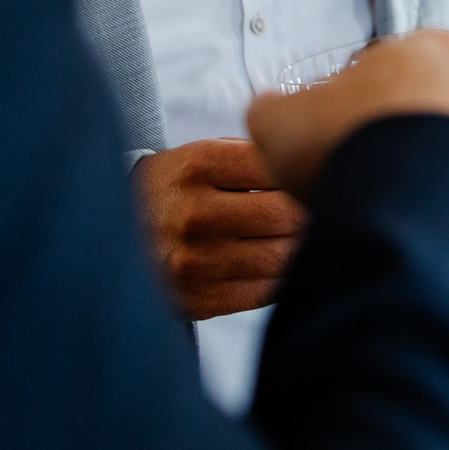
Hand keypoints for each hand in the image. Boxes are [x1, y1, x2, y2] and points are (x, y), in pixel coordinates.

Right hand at [131, 138, 307, 320]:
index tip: (325, 176)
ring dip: (306, 249)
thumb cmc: (181, 187)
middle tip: (334, 210)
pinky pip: (263, 292)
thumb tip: (325, 154)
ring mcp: (193, 259)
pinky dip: (285, 279)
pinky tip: (289, 266)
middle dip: (316, 213)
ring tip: (315, 237)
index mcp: (200, 165)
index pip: (279, 166)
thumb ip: (259, 151)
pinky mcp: (196, 297)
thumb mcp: (207, 153)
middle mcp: (193, 213)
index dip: (309, 173)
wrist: (115, 232)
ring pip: (280, 258)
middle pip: (286, 214)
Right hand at [246, 28, 448, 199]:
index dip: (354, 113)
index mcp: (426, 46)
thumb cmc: (347, 145)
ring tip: (401, 211)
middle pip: (430, 110)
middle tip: (370, 183)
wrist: (419, 199)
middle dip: (401, 143)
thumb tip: (271, 111)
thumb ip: (274, 110)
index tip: (339, 147)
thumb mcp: (281, 121)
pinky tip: (436, 224)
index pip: (385, 74)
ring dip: (437, 174)